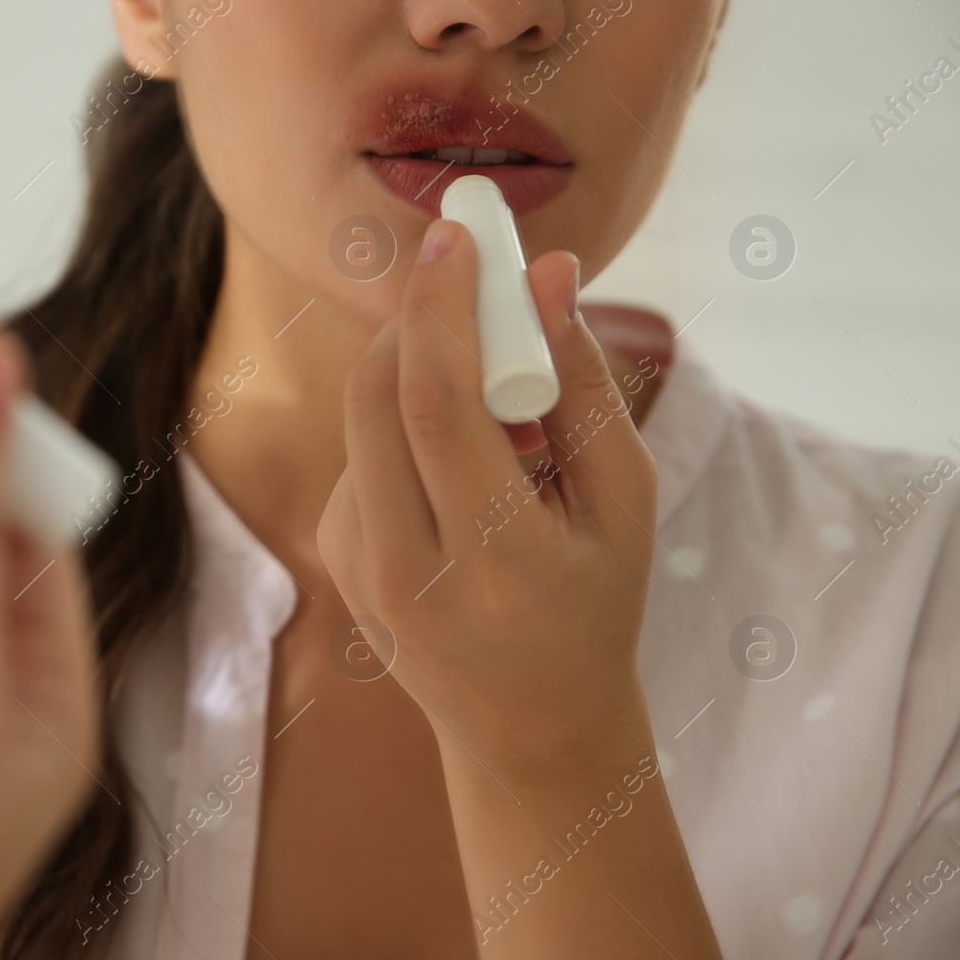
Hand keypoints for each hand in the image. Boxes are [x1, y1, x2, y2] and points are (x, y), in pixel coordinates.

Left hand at [316, 216, 657, 771]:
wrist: (526, 723)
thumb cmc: (595, 603)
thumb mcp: (624, 501)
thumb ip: (585, 384)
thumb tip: (550, 274)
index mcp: (493, 561)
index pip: (437, 407)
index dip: (439, 309)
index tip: (456, 235)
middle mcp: (406, 570)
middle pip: (377, 398)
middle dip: (418, 317)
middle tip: (466, 271)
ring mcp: (357, 568)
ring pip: (365, 418)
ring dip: (422, 372)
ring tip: (500, 410)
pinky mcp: (336, 557)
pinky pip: (362, 450)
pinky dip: (408, 422)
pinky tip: (463, 463)